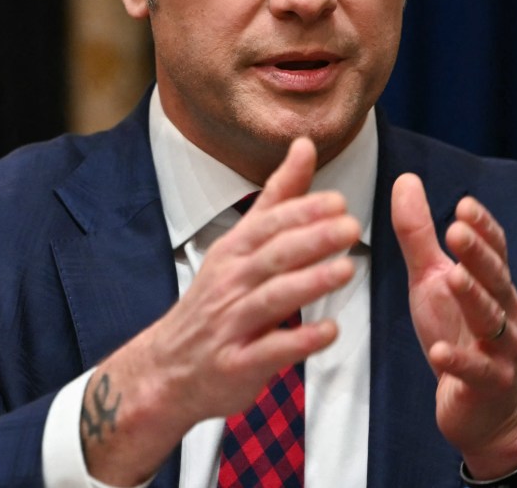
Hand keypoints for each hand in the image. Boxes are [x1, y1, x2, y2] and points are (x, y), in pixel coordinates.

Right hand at [82, 137, 360, 484]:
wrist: (167, 370)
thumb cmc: (214, 302)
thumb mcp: (239, 246)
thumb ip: (278, 198)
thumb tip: (305, 146)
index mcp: (233, 253)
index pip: (267, 224)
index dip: (301, 211)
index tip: (337, 201)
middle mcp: (231, 284)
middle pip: (272, 256)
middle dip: (311, 239)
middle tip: (349, 227)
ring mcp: (232, 324)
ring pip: (271, 298)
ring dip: (309, 283)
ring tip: (345, 270)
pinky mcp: (238, 364)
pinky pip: (271, 350)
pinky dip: (300, 341)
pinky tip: (329, 331)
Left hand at [392, 174, 516, 479]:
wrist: (482, 410)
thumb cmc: (458, 334)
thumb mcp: (431, 281)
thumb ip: (419, 235)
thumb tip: (406, 179)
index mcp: (492, 285)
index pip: (494, 250)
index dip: (483, 228)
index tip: (464, 205)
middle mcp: (504, 312)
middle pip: (496, 279)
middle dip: (478, 255)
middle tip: (457, 231)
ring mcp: (502, 350)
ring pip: (493, 322)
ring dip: (473, 299)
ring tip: (453, 277)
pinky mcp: (489, 385)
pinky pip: (476, 372)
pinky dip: (459, 361)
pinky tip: (440, 351)